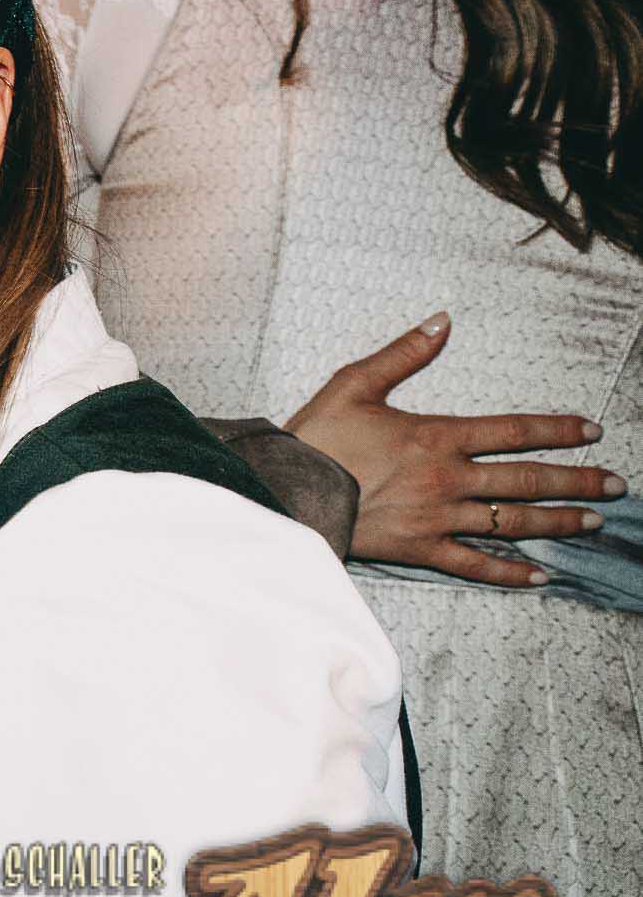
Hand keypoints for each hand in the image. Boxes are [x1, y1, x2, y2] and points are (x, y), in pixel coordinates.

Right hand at [288, 312, 623, 585]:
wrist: (286, 492)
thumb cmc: (316, 437)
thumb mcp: (354, 382)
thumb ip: (404, 353)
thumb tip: (442, 321)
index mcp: (436, 436)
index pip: (513, 431)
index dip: (558, 430)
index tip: (591, 431)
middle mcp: (447, 480)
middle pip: (527, 480)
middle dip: (578, 481)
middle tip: (616, 485)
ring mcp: (437, 519)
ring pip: (512, 523)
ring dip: (558, 522)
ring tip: (591, 522)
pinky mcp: (420, 549)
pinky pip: (474, 565)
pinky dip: (508, 573)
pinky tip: (538, 575)